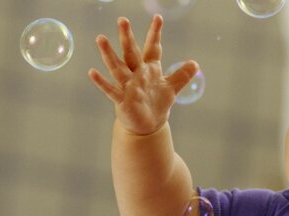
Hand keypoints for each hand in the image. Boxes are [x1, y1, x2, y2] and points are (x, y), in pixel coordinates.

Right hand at [88, 15, 198, 134]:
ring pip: (117, 67)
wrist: (148, 124)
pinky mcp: (122, 100)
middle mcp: (137, 73)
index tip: (158, 18)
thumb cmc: (157, 103)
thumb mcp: (172, 88)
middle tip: (123, 20)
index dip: (155, 34)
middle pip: (131, 53)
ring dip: (109, 55)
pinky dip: (102, 82)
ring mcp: (128, 86)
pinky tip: (92, 72)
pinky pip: (111, 90)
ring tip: (100, 39)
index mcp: (149, 68)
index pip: (152, 48)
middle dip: (127, 37)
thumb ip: (182, 75)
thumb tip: (196, 63)